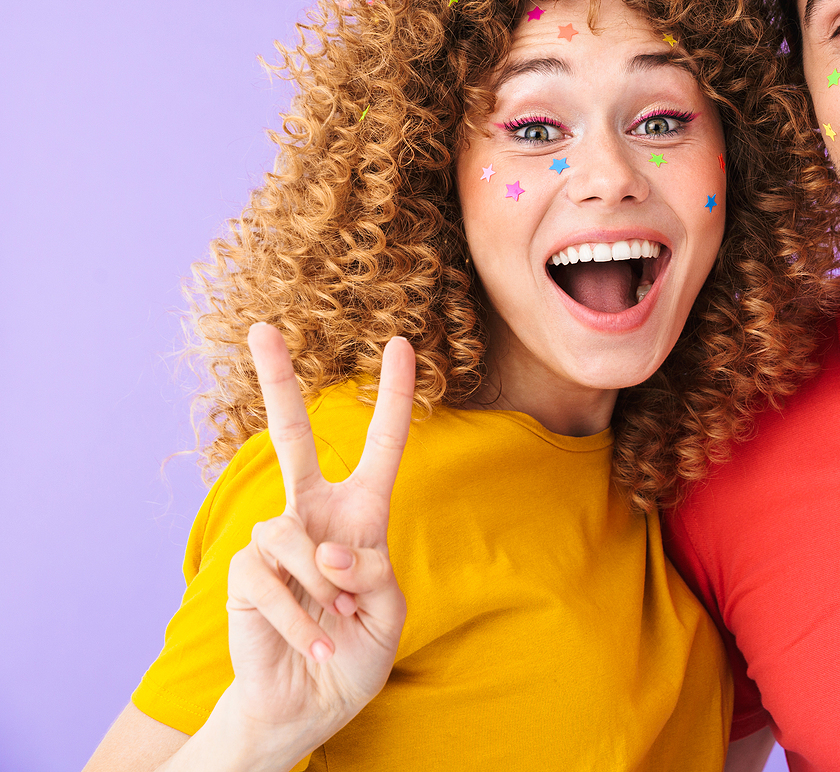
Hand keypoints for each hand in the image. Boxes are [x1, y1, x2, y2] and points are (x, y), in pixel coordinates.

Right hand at [221, 323, 413, 745]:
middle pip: (293, 437)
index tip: (402, 344)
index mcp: (362, 513)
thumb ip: (370, 572)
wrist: (312, 702)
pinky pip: (271, 581)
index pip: (381, 446)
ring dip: (325, 588)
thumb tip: (325, 548)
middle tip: (262, 329)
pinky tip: (319, 645)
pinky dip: (304, 620)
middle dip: (277, 382)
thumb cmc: (358, 650)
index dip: (393, 397)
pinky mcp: (244, 574)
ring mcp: (274, 540)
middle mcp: (314, 514)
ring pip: (294, 536)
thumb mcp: (389, 609)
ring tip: (338, 622)